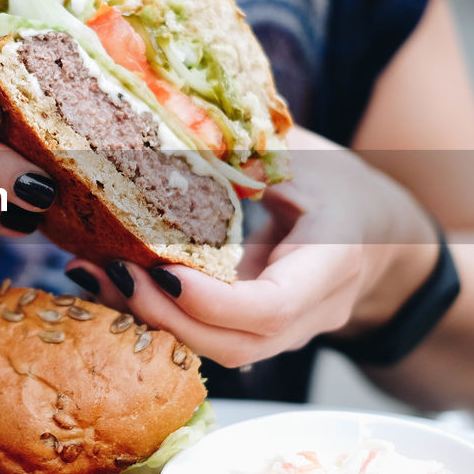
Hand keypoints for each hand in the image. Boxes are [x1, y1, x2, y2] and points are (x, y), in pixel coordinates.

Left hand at [64, 127, 439, 367]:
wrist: (380, 234)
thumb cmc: (340, 185)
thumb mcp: (305, 155)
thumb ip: (252, 150)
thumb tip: (176, 124)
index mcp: (333, 261)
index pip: (271, 307)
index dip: (211, 301)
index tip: (160, 270)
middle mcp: (312, 311)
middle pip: (236, 343)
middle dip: (165, 315)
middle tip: (108, 271)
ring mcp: (286, 332)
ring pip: (218, 349)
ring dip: (151, 319)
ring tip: (93, 276)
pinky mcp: (256, 332)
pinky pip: (208, 337)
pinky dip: (159, 315)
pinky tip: (111, 283)